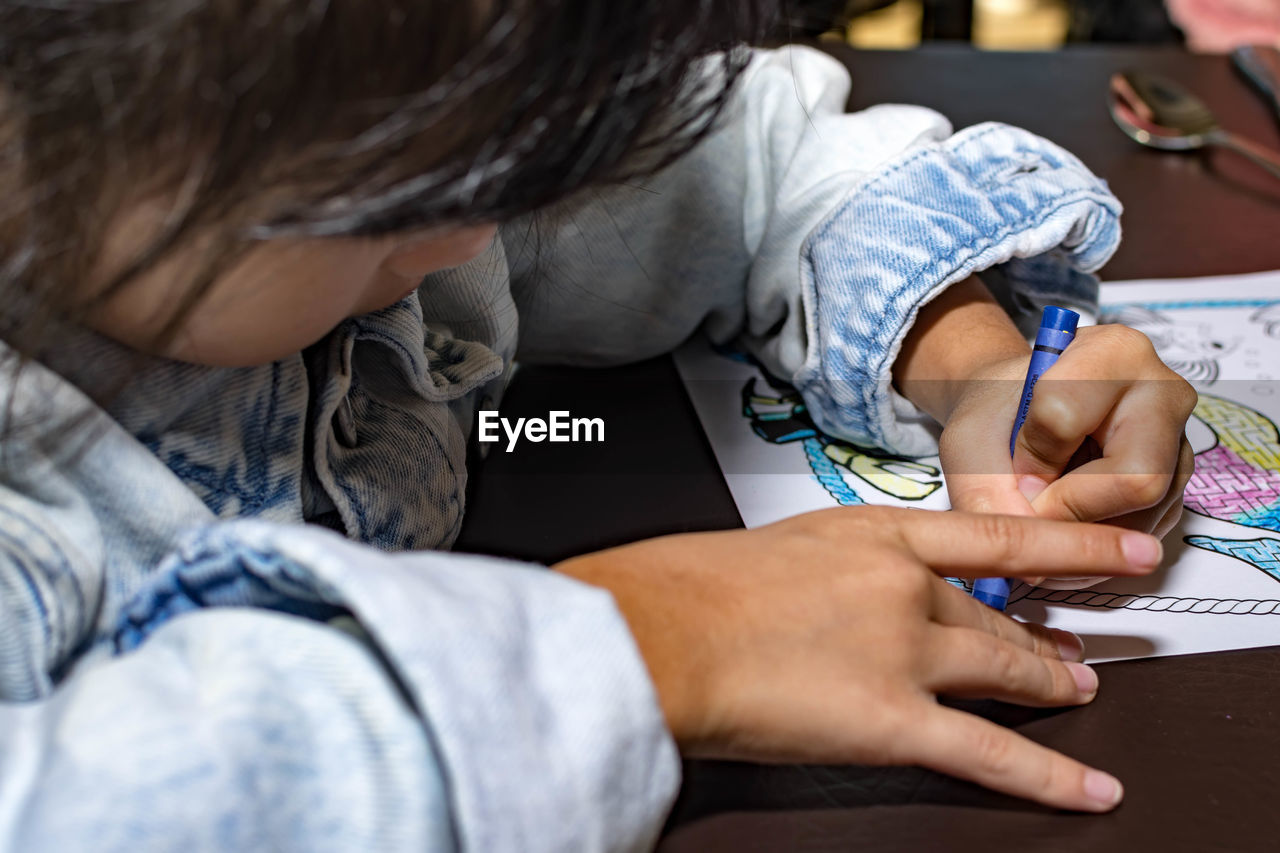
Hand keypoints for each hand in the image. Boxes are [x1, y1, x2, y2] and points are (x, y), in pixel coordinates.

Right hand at [556, 506, 1163, 811]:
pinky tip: (1083, 786)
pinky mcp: (893, 720)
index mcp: (870, 536)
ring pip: (1002, 671)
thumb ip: (827, 571)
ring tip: (1074, 695)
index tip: (1111, 551)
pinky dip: (1046, 776)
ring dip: (1046, 686)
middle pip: (995, 617)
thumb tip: (836, 600)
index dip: (1066, 546)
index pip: (993, 538)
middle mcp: (901, 587)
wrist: (656, 631)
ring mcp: (903, 652)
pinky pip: (988, 752)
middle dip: (1040, 638)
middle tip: (1072, 652)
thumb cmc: (689, 588)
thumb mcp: (772, 549)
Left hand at [942, 324, 1196, 542]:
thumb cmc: (997, 415)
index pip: (1065, 419)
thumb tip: (1032, 559)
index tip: (1013, 459)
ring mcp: (1179, 446)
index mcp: (1114, 352)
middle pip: (1138, 479)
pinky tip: (1062, 528)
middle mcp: (1164, 395)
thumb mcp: (968, 441)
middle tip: (1032, 505)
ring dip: (1081, 535)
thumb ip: (982, 490)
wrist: (1016, 417)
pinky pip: (1145, 537)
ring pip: (1144, 519)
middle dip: (1072, 509)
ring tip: (1041, 516)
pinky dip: (1095, 547)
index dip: (1029, 457)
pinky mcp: (1179, 491)